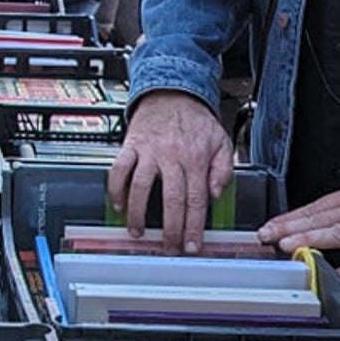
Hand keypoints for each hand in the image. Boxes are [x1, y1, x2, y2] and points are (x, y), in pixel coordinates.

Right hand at [107, 91, 234, 253]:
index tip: (192, 245)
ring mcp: (149, 152)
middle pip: (171, 200)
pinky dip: (116, 189)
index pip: (197, 200)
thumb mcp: (221, 141)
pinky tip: (118, 205)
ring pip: (141, 187)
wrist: (171, 93)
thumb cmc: (195, 120)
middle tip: (169, 247)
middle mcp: (172, 157)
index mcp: (195, 159)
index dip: (194, 227)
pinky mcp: (131, 146)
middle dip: (170, 229)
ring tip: (138, 232)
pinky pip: (119, 170)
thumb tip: (216, 194)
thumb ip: (223, 169)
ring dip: (138, 213)